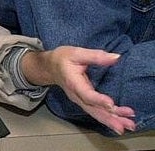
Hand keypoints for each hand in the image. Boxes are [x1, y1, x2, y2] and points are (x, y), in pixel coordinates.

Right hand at [21, 46, 135, 134]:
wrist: (50, 67)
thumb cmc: (62, 58)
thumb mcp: (77, 52)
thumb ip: (96, 56)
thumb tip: (116, 57)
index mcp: (73, 82)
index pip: (86, 94)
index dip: (98, 100)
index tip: (112, 104)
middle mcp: (76, 95)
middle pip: (93, 109)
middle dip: (110, 118)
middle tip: (125, 125)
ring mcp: (80, 100)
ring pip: (96, 113)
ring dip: (112, 120)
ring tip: (129, 125)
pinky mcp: (84, 102)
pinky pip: (96, 112)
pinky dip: (109, 117)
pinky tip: (120, 121)